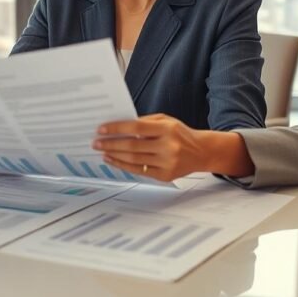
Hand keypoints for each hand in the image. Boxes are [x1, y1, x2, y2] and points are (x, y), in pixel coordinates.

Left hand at [93, 114, 251, 181]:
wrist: (201, 152)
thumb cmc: (180, 133)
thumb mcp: (166, 121)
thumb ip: (145, 122)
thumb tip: (119, 127)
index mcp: (167, 129)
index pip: (136, 127)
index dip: (117, 128)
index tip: (101, 129)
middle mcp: (168, 146)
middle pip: (132, 145)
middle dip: (111, 144)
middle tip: (96, 143)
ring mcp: (167, 162)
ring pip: (134, 160)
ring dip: (115, 155)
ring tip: (102, 151)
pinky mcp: (165, 175)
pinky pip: (140, 171)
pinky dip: (124, 165)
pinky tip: (113, 160)